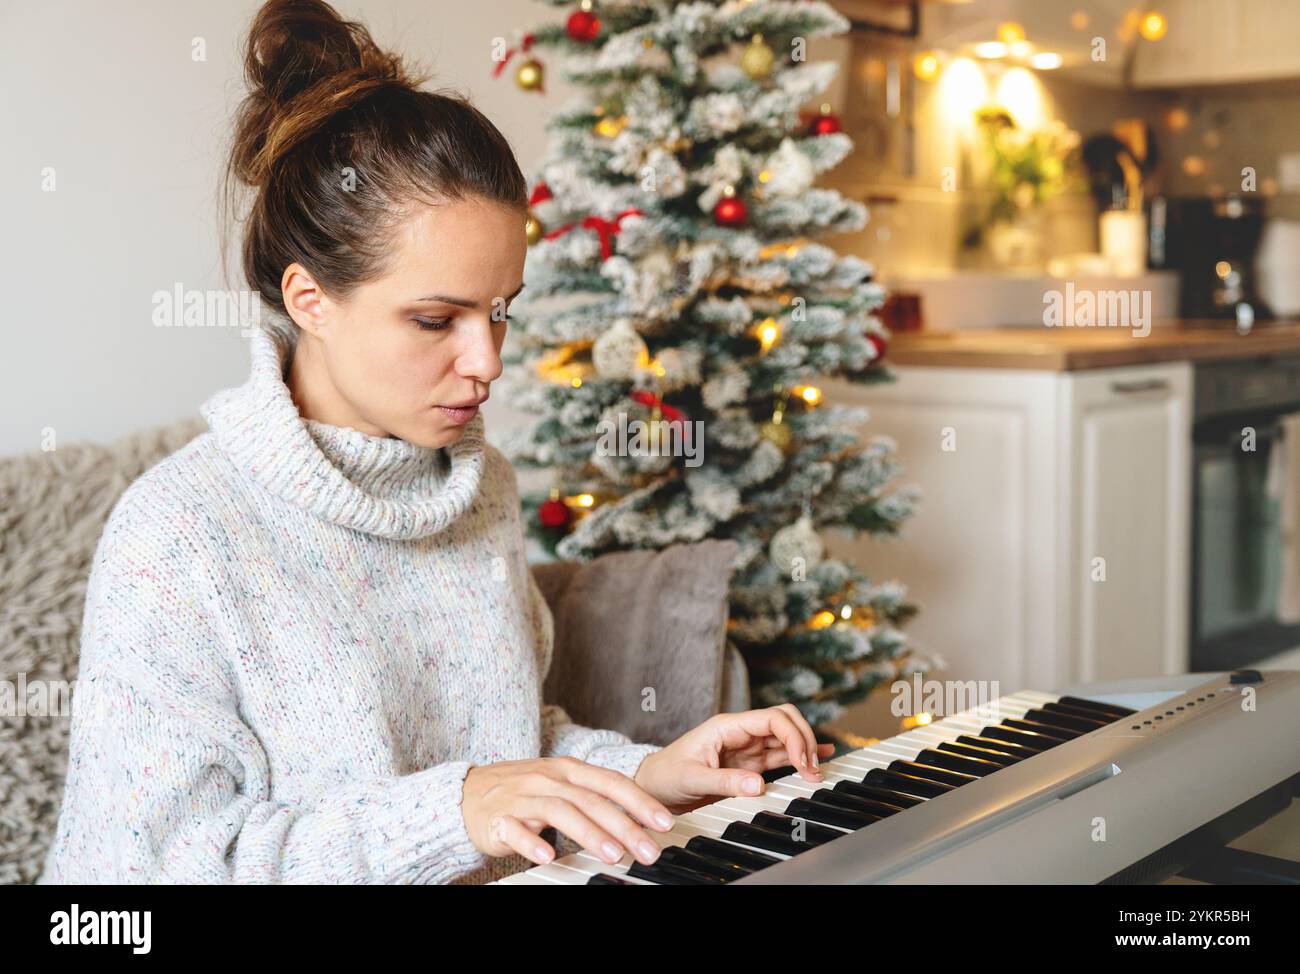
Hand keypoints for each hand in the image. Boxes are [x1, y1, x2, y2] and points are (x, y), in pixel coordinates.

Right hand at [461, 756, 674, 866]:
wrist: (466, 794)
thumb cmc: (521, 792)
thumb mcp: (560, 786)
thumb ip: (593, 799)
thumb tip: (637, 820)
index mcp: (567, 769)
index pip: (610, 782)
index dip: (639, 801)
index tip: (664, 822)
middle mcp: (547, 779)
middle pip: (591, 800)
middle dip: (624, 825)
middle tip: (648, 849)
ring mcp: (522, 797)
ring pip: (561, 811)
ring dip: (590, 834)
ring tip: (613, 855)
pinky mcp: (498, 818)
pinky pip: (516, 830)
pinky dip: (533, 843)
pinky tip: (549, 856)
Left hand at [633, 704, 835, 812]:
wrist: (653, 786)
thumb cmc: (666, 776)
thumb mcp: (692, 779)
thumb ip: (725, 781)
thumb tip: (758, 785)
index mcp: (727, 726)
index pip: (772, 718)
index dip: (794, 736)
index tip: (803, 762)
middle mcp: (740, 732)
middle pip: (785, 720)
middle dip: (804, 739)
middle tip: (812, 768)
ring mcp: (747, 747)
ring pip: (786, 738)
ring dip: (804, 751)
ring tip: (816, 773)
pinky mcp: (749, 764)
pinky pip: (780, 755)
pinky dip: (799, 757)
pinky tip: (818, 760)